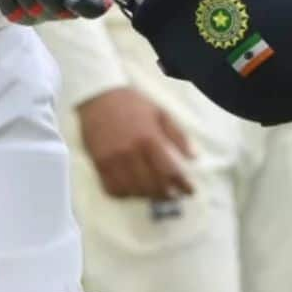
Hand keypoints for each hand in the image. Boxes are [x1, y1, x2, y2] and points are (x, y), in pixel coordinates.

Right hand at [78, 88, 193, 200]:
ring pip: (133, 190)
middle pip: (153, 185)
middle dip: (167, 194)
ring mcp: (113, 159)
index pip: (170, 171)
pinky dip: (124, 194)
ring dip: (146, 196)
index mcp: (149, 139)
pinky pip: (112, 188)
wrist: (97, 96)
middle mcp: (131, 152)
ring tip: (153, 193)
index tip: (189, 190)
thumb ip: (178, 135)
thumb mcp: (161, 113)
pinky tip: (131, 190)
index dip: (183, 185)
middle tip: (173, 194)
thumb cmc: (131, 104)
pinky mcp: (98, 163)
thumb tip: (193, 158)